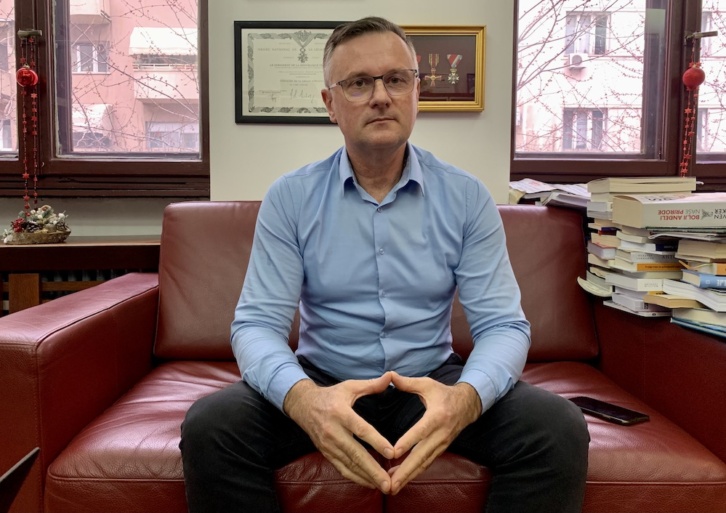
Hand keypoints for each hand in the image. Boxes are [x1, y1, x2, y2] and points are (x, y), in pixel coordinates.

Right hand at [283, 373, 394, 492]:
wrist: (303, 406)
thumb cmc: (331, 396)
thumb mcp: (349, 387)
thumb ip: (371, 385)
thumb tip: (391, 376)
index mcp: (341, 413)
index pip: (361, 430)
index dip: (376, 442)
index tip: (392, 453)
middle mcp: (333, 431)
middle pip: (355, 453)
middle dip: (373, 470)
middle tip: (389, 482)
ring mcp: (328, 445)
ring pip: (349, 465)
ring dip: (367, 477)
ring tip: (384, 486)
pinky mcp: (326, 453)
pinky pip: (342, 469)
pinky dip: (356, 478)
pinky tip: (370, 484)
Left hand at [387, 372, 481, 494]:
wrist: (467, 405)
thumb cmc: (444, 394)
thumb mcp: (427, 384)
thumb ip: (407, 383)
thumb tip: (389, 375)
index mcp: (437, 416)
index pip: (421, 431)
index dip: (408, 442)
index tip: (394, 452)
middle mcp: (440, 434)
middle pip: (421, 455)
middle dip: (405, 471)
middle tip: (390, 483)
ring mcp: (441, 444)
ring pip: (423, 464)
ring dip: (408, 476)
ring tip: (392, 487)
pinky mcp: (441, 450)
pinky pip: (426, 464)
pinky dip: (413, 473)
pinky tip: (400, 479)